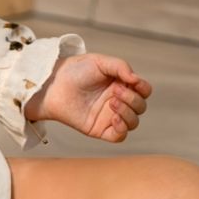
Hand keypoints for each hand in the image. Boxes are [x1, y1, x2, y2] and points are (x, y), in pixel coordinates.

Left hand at [24, 54, 150, 141]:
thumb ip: (121, 67)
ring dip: (128, 113)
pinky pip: (119, 136)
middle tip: (115, 91)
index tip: (133, 82)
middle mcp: (118, 101)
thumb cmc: (75, 71)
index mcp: (121, 85)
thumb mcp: (100, 62)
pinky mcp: (99, 129)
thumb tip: (136, 80)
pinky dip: (122, 129)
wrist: (54, 85)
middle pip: (140, 107)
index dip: (143, 88)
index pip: (144, 91)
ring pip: (133, 122)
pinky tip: (114, 118)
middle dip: (132, 99)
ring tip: (112, 103)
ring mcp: (109, 116)